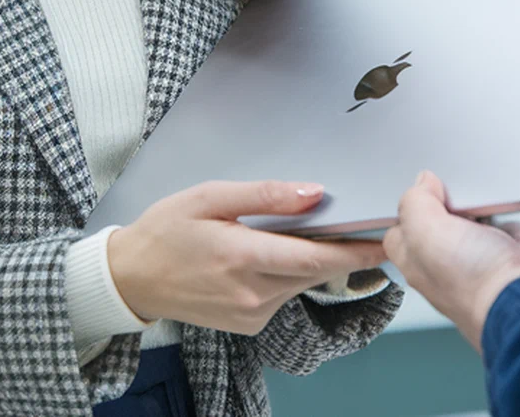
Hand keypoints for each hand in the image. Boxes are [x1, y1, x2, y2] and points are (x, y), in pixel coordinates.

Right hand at [108, 180, 388, 335]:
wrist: (131, 278)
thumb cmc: (166, 231)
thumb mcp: (209, 197)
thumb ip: (265, 195)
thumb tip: (314, 193)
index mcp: (243, 257)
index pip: (317, 258)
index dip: (357, 250)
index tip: (388, 237)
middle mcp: (252, 294)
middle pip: (314, 271)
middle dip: (340, 249)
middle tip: (362, 224)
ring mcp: (252, 315)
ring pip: (300, 282)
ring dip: (310, 260)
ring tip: (295, 232)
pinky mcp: (249, 326)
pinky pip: (283, 295)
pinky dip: (287, 274)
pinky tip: (265, 255)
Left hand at [383, 171, 519, 349]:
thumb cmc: (475, 285)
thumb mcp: (425, 231)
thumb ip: (415, 203)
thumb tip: (423, 183)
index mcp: (417, 261)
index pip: (398, 230)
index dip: (407, 206)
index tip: (422, 189)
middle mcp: (446, 263)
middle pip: (436, 219)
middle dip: (445, 199)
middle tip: (452, 192)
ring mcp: (480, 259)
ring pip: (472, 219)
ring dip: (477, 203)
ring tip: (478, 199)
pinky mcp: (511, 253)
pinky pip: (506, 223)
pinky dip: (507, 212)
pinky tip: (504, 207)